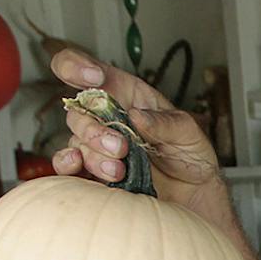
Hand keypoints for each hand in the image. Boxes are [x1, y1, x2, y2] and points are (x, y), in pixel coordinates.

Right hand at [48, 48, 219, 202]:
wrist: (192, 194)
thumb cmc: (188, 154)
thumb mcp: (188, 133)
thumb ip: (165, 123)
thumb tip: (137, 115)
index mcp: (126, 95)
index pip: (90, 71)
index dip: (78, 65)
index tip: (93, 77)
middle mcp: (106, 116)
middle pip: (79, 111)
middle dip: (94, 130)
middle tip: (121, 147)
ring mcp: (97, 144)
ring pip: (76, 140)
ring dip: (93, 154)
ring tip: (119, 170)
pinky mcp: (93, 170)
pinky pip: (68, 166)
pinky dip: (69, 166)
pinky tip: (82, 167)